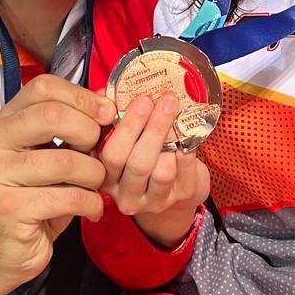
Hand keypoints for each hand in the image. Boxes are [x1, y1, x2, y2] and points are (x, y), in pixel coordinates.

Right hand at [0, 74, 113, 291]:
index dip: (81, 97)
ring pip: (65, 161)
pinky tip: (91, 210)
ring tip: (95, 186)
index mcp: (5, 122)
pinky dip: (90, 204)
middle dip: (89, 133)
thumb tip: (107, 99)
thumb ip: (73, 127)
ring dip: (94, 175)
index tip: (105, 114)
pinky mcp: (9, 208)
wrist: (4, 252)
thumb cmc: (36, 197)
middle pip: (52, 116)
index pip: (43, 87)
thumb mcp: (53, 156)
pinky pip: (67, 197)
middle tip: (99, 154)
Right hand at [99, 92, 209, 248]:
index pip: (111, 154)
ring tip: (177, 114)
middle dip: (154, 128)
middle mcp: (126, 194)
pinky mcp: (180, 197)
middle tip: (166, 101)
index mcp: (106, 177)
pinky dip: (188, 149)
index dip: (127, 126)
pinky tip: (188, 132)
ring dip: (172, 139)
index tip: (142, 99)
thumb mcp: (123, 140)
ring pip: (163, 172)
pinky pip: (186, 171)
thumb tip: (106, 93)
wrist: (171, 190)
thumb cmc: (141, 156)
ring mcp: (154, 200)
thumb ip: (113, 117)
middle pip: (138, 163)